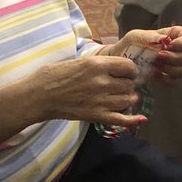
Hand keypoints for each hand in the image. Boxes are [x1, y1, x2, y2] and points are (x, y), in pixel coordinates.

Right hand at [26, 55, 142, 129]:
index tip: (127, 73)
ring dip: (129, 99)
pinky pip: (121, 119)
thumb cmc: (55, 75)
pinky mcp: (96, 116)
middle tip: (123, 86)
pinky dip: (133, 120)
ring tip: (124, 98)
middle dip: (129, 85)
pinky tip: (141, 118)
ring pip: (128, 100)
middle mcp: (102, 82)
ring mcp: (100, 100)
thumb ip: (100, 64)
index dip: (130, 70)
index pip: (128, 67)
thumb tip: (117, 66)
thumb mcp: (80, 61)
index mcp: (98, 65)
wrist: (39, 95)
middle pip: (129, 85)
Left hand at [106, 26, 181, 82]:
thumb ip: (150, 36)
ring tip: (155, 66)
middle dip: (174, 58)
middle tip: (158, 57)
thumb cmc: (128, 44)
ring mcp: (173, 65)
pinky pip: (175, 81)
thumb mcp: (135, 36)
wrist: (120, 61)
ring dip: (170, 69)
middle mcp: (177, 50)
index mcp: (173, 36)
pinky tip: (156, 76)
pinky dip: (166, 80)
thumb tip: (164, 40)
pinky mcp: (167, 77)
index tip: (170, 46)